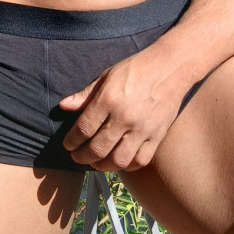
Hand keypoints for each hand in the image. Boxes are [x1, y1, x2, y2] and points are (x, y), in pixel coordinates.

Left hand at [59, 46, 186, 171]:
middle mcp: (124, 117)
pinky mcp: (157, 135)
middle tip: (77, 157)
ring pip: (118, 160)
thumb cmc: (136, 69)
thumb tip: (64, 106)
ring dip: (102, 166)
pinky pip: (140, 160)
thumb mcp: (106, 76)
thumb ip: (85, 94)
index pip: (83, 129)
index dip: (71, 141)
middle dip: (82, 156)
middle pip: (97, 148)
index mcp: (108, 100)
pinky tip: (119, 161)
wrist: (170, 67)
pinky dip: (127, 166)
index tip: (68, 145)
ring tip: (96, 162)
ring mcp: (142, 128)